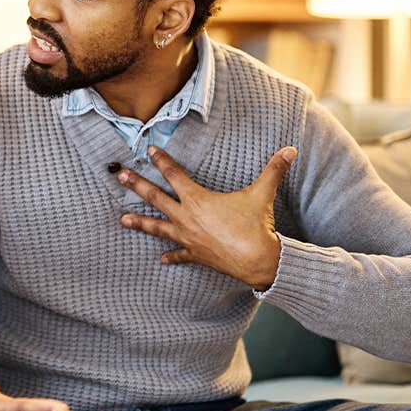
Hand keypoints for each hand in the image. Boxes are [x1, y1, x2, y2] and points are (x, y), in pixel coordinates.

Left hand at [117, 145, 295, 289]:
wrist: (258, 261)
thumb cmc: (255, 226)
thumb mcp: (262, 193)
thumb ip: (274, 169)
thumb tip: (291, 149)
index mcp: (198, 199)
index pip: (174, 175)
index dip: (162, 160)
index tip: (148, 149)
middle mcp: (186, 217)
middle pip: (155, 198)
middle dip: (136, 186)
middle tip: (120, 176)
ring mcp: (188, 238)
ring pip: (157, 228)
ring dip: (139, 223)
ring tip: (122, 220)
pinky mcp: (195, 255)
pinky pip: (179, 255)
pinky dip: (170, 256)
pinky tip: (160, 259)